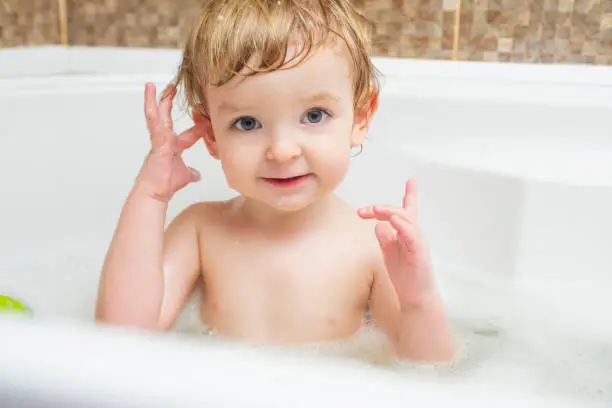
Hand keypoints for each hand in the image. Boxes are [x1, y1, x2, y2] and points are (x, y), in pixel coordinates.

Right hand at [137, 82, 206, 201]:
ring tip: (153, 85)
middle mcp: (164, 140)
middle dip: (168, 101)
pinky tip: (150, 100)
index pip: (189, 133)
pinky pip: (154, 123)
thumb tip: (196, 175)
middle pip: (166, 116)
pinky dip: (152, 111)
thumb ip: (191, 173)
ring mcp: (159, 139)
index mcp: (173, 147)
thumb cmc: (165, 184)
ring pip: (156, 115)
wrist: (154, 192)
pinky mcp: (156, 141)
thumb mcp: (185, 176)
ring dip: (155, 100)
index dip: (199, 127)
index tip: (207, 121)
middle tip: (172, 86)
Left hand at [358, 179, 435, 307]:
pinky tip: (393, 221)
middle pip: (403, 212)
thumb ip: (385, 239)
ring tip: (376, 209)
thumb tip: (378, 226)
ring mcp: (418, 243)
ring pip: (407, 220)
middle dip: (384, 208)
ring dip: (390, 212)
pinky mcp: (419, 253)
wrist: (415, 298)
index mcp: (407, 235)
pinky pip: (411, 235)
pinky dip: (402, 226)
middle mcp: (414, 235)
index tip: (412, 180)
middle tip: (367, 210)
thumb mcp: (390, 254)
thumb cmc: (405, 276)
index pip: (408, 211)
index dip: (410, 195)